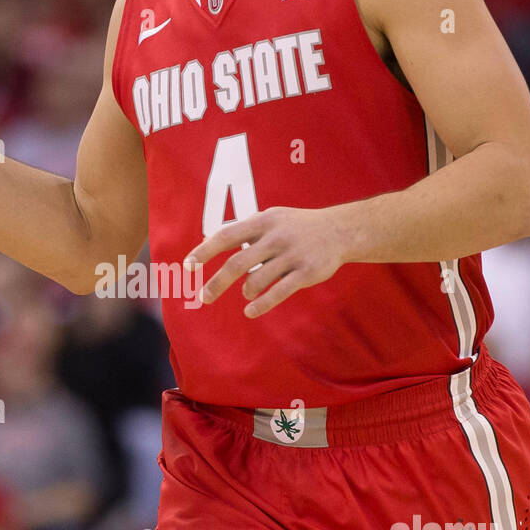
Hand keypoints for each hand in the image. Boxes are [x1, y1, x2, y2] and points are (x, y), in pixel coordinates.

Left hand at [184, 205, 351, 318]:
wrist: (340, 230)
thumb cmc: (298, 227)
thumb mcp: (272, 218)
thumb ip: (246, 230)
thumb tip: (210, 241)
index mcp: (263, 221)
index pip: (226, 236)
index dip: (204, 251)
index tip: (188, 266)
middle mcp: (276, 237)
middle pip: (237, 263)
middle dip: (217, 283)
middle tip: (204, 298)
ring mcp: (292, 255)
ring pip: (256, 281)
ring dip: (246, 291)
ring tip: (247, 292)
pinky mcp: (307, 273)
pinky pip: (278, 292)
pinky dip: (261, 305)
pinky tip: (250, 312)